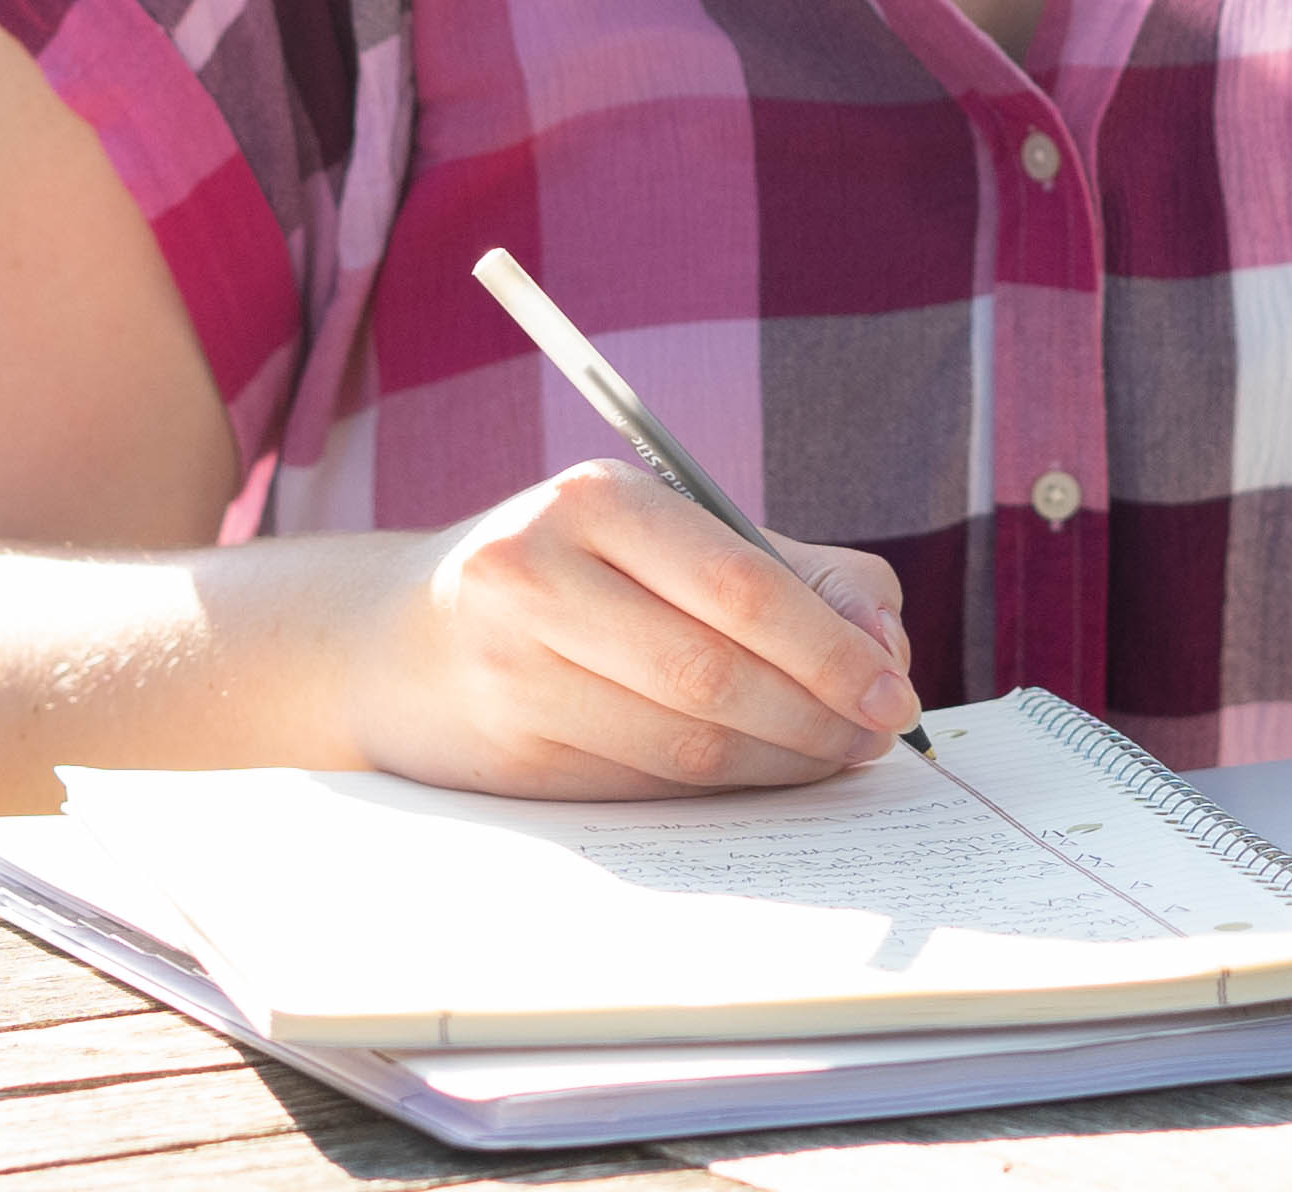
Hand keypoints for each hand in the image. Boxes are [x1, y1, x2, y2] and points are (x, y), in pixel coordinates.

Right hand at [329, 462, 925, 796]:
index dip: (831, 649)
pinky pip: (645, 787)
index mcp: (595, 500)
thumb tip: (884, 645)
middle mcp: (538, 575)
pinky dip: (720, 791)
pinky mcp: (509, 756)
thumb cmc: (571, 575)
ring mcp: (513, 671)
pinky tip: (758, 777)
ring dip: (779, 763)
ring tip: (831, 757)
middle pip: (714, 672)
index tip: (893, 693)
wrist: (398, 640)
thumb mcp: (666, 532)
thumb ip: (792, 569)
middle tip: (873, 737)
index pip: (740, 582)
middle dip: (816, 715)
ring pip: (682, 743)